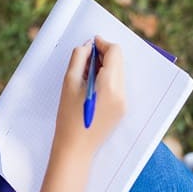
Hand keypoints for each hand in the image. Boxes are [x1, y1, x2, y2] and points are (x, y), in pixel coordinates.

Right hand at [52, 36, 126, 159]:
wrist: (76, 148)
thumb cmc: (68, 117)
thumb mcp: (69, 83)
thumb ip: (79, 59)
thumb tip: (88, 46)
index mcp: (109, 85)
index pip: (114, 53)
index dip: (103, 44)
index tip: (91, 43)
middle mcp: (121, 93)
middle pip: (119, 62)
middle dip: (104, 55)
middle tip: (86, 56)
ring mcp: (124, 103)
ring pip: (120, 73)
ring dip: (106, 67)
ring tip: (87, 71)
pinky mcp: (122, 110)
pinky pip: (118, 86)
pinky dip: (108, 79)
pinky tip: (92, 85)